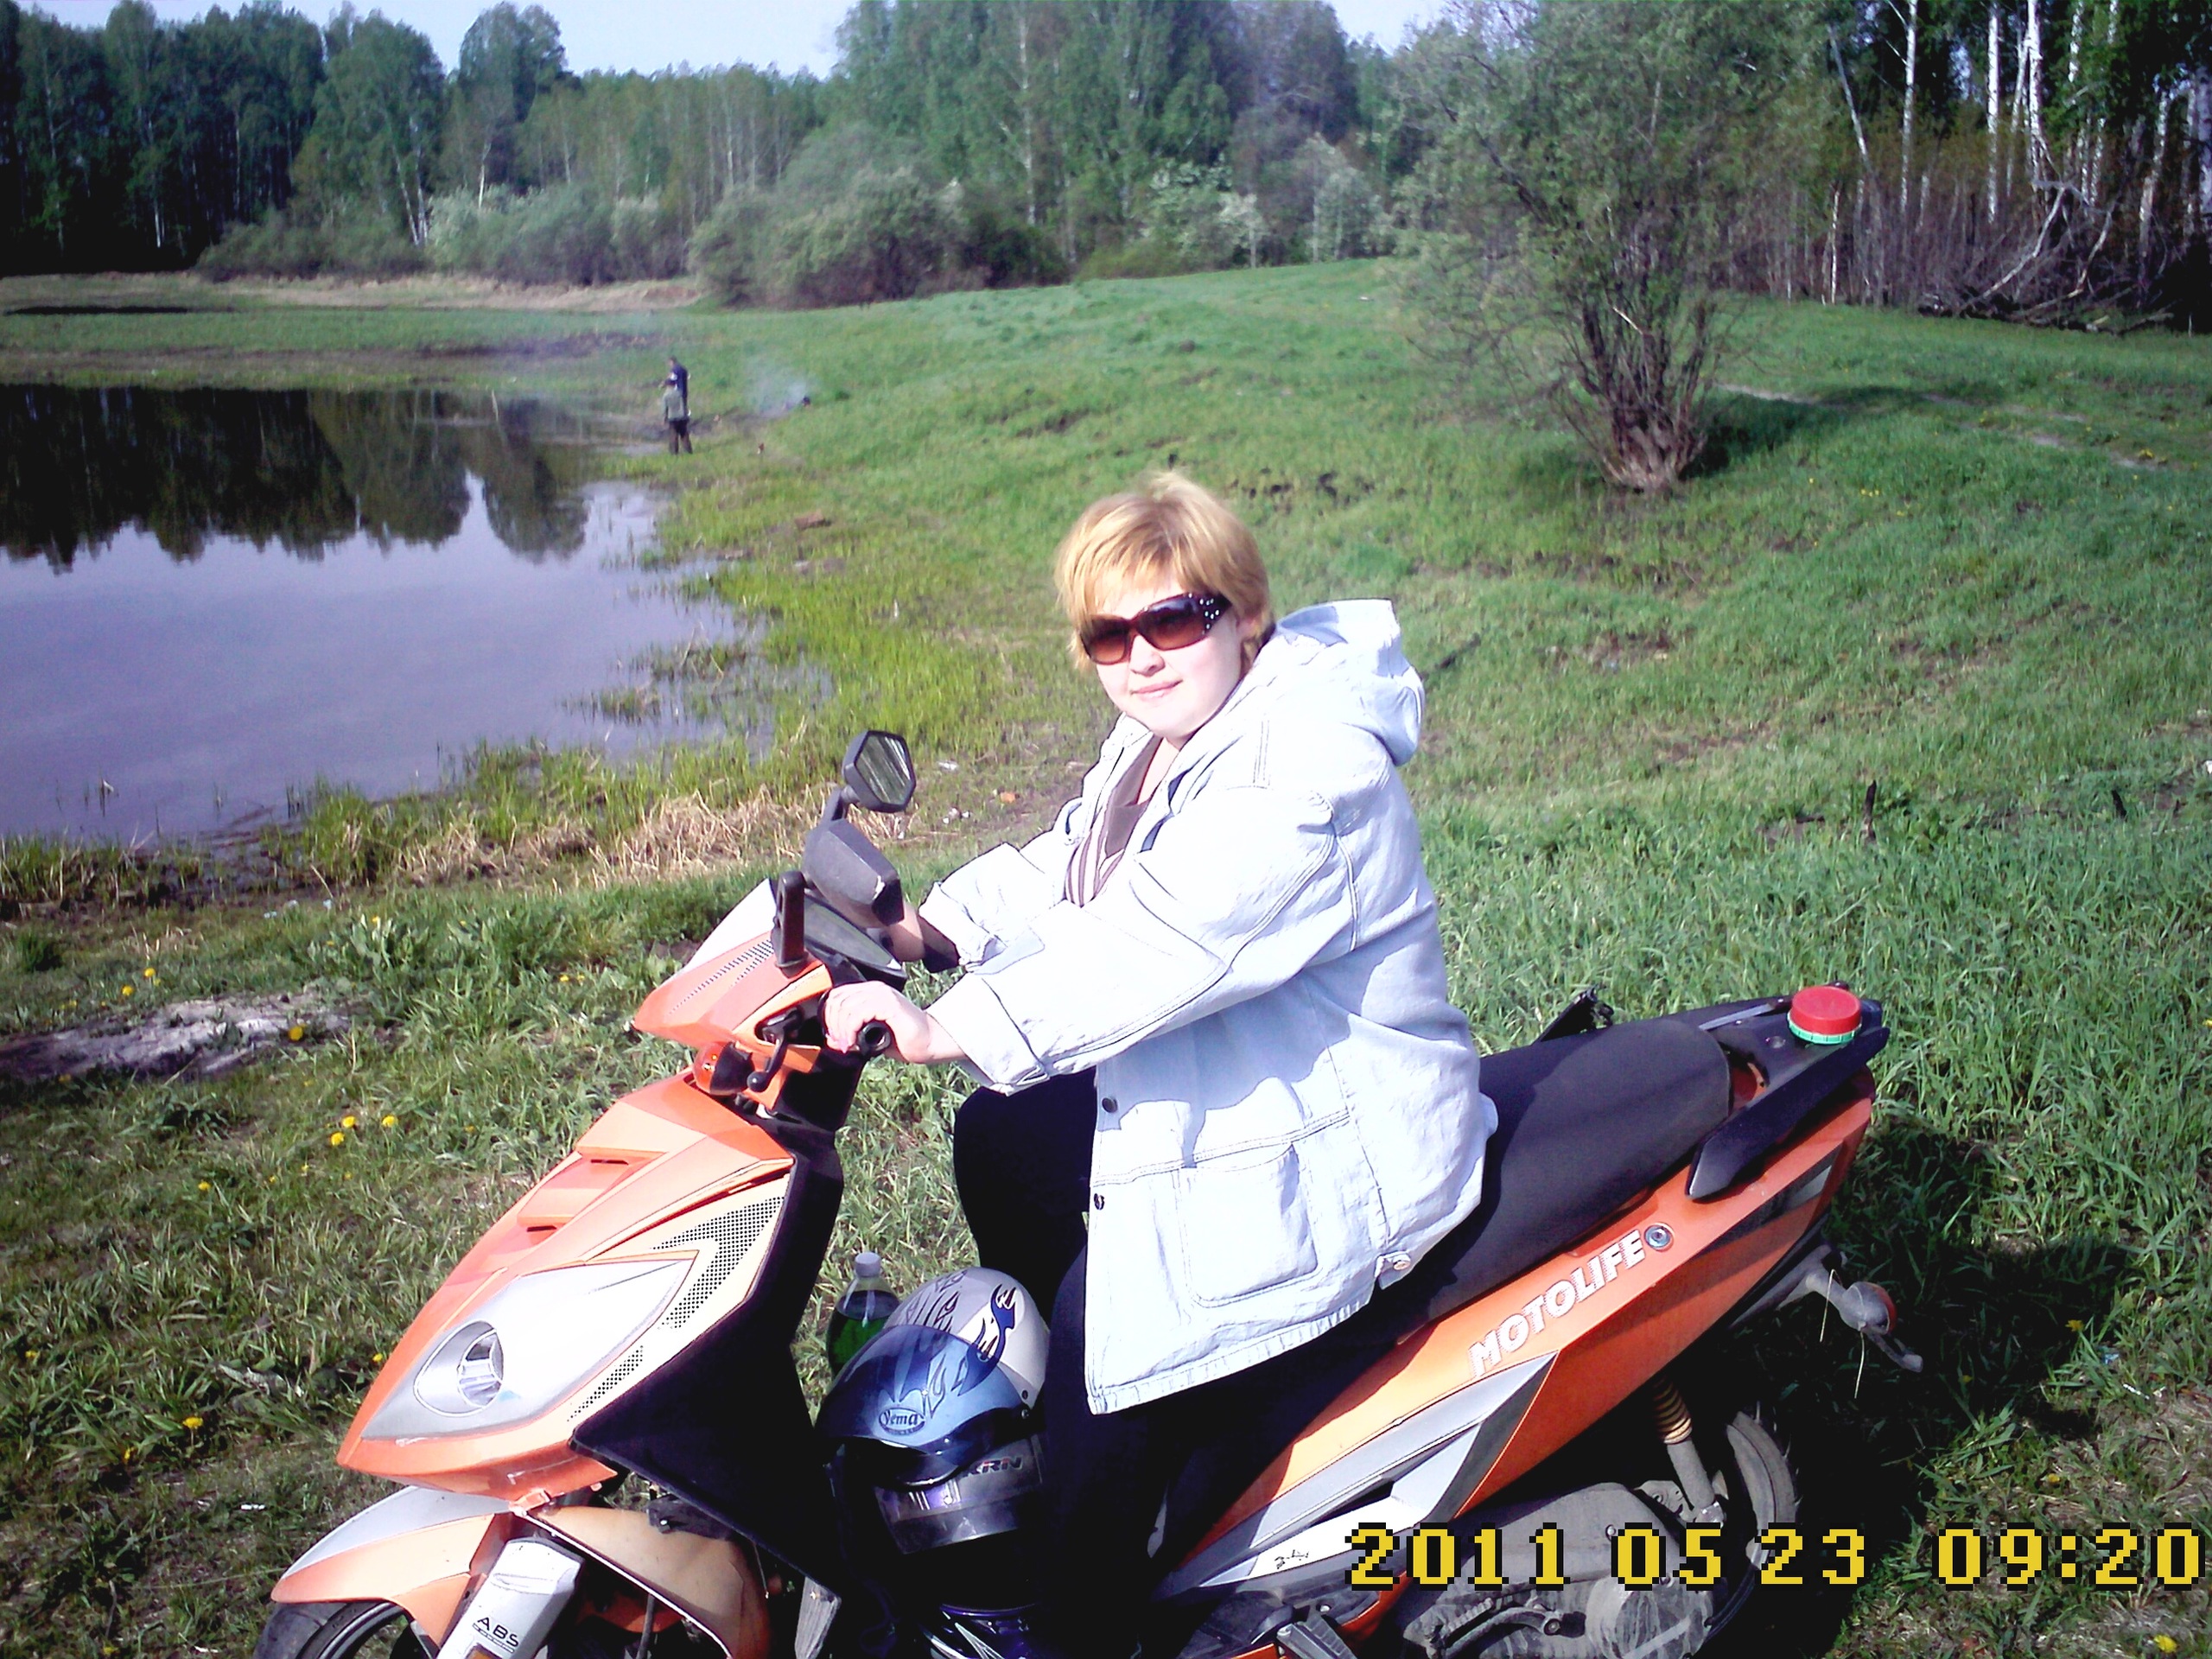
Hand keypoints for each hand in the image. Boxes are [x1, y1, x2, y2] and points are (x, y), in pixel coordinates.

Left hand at [823, 983, 965, 1064]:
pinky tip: (853, 1042)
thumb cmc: (904, 1039)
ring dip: (841, 1030)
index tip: (834, 1037)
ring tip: (847, 1045)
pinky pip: (858, 1013)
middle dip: (833, 1025)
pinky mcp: (889, 1004)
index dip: (829, 1016)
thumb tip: (831, 1039)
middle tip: (840, 1043)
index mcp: (869, 992)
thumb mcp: (870, 1038)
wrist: (929, 1042)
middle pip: (838, 1000)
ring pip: (845, 1007)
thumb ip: (851, 1035)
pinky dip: (850, 1030)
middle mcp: (875, 989)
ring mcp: (882, 994)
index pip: (837, 996)